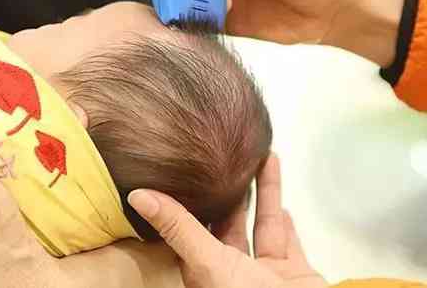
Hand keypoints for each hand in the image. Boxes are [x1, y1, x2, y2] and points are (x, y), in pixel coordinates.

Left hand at [128, 154, 326, 287]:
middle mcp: (233, 272)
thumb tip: (138, 196)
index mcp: (205, 270)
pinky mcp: (295, 277)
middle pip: (230, 222)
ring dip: (264, 195)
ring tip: (262, 160)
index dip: (189, 200)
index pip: (191, 228)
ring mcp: (264, 275)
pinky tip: (282, 204)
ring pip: (262, 226)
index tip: (188, 170)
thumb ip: (178, 228)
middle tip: (229, 158)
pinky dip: (286, 225)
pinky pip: (288, 245)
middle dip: (231, 191)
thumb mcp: (207, 262)